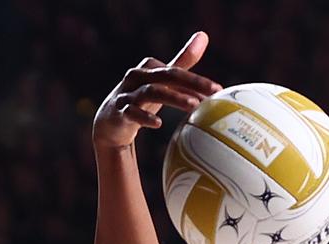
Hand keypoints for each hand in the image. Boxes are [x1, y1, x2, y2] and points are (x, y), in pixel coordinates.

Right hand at [92, 31, 221, 149]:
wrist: (110, 122)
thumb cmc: (141, 98)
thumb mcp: (162, 81)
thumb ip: (182, 62)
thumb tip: (204, 35)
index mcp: (150, 68)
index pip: (177, 71)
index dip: (197, 80)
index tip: (218, 90)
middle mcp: (137, 76)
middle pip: (166, 76)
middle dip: (190, 84)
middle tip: (211, 95)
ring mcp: (127, 93)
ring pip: (151, 92)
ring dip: (173, 97)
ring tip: (192, 105)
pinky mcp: (119, 111)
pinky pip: (132, 112)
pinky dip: (145, 117)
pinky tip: (158, 123)